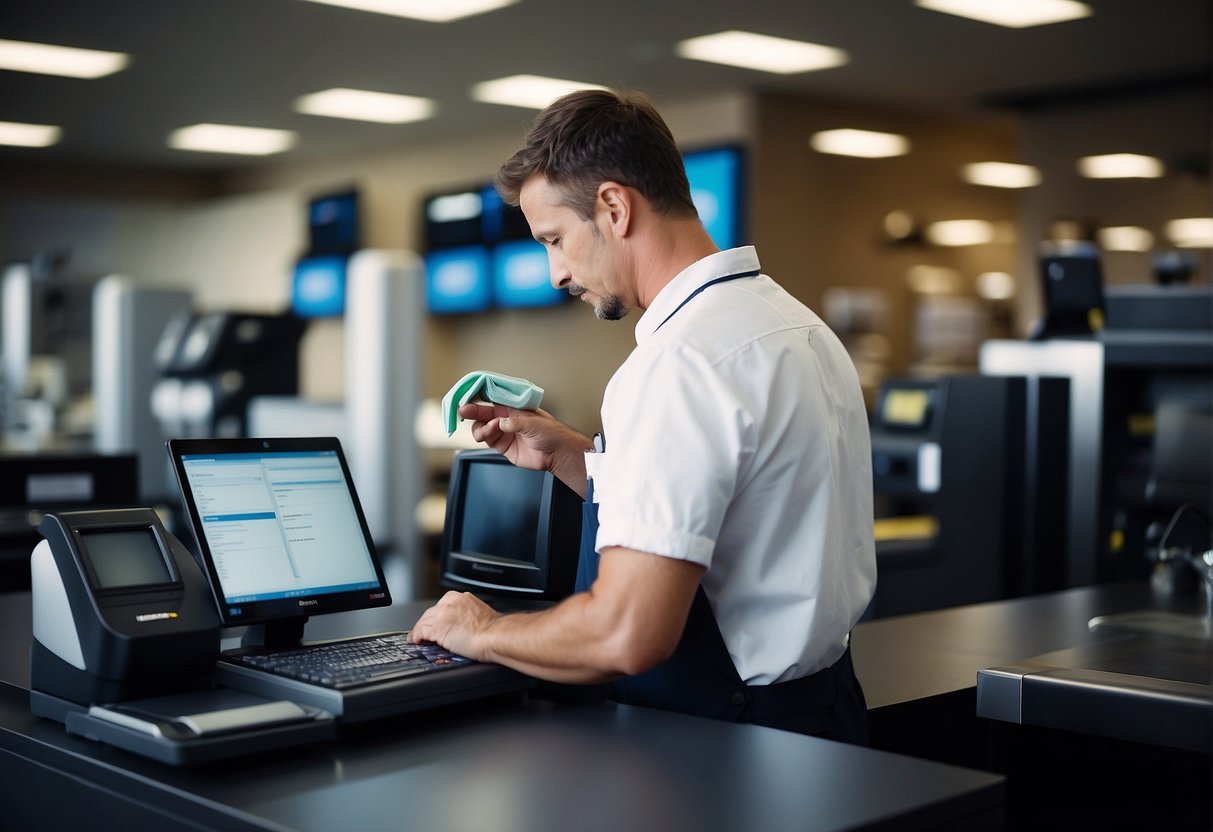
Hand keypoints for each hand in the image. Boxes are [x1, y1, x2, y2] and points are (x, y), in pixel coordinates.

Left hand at [409, 591, 499, 660]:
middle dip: (427, 624)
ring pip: (424, 622)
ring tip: (417, 639)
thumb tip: (460, 625)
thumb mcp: (478, 614)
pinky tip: (417, 642)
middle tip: (424, 634)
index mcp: (460, 597)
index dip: (435, 617)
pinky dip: (416, 637)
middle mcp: (449, 602)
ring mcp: (442, 614)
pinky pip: (420, 631)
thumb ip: (465, 615)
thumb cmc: (492, 630)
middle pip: (430, 613)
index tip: (434, 624)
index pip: (441, 606)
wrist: (495, 636)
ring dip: (419, 631)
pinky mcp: (437, 628)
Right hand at [458, 403, 590, 495]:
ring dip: (480, 427)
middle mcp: (506, 418)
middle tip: (463, 411)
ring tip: (488, 429)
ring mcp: (503, 432)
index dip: (479, 397)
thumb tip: (500, 423)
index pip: (493, 399)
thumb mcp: (534, 423)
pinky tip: (490, 434)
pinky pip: (486, 439)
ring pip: (481, 427)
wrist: (557, 454)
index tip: (468, 396)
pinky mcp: (502, 446)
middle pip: (483, 412)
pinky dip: (484, 436)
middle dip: (472, 411)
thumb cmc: (551, 433)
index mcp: (514, 407)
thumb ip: (515, 423)